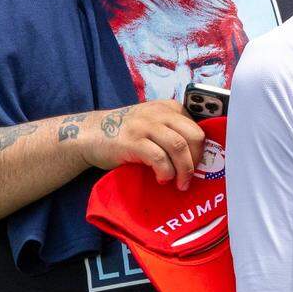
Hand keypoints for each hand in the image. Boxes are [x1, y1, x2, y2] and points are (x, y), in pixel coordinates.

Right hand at [76, 100, 205, 190]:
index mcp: (169, 108)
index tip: (198, 165)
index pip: (197, 127)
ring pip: (179, 146)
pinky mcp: (133, 141)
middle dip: (196, 160)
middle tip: (190, 176)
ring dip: (184, 170)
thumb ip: (172, 131)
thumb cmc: (126, 133)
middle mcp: (160, 113)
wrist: (90, 134)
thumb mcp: (153, 123)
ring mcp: (146, 126)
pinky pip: (159, 158)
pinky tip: (161, 179)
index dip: (201, 150)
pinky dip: (165, 172)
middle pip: (194, 135)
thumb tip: (198, 156)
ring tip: (179, 183)